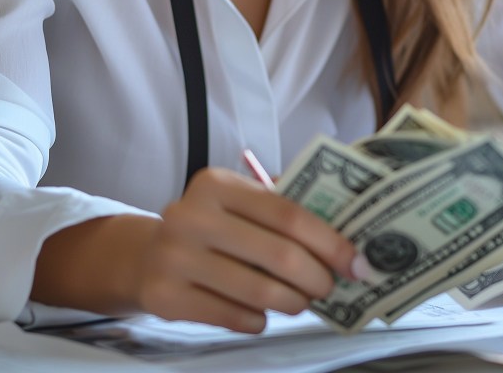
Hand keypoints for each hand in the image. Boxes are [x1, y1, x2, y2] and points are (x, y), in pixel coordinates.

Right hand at [33, 166, 363, 332]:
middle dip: (316, 277)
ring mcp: (175, 257)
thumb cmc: (210, 229)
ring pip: (258, 291)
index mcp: (215, 184)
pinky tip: (260, 313)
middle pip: (277, 254)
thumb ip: (280, 210)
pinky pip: (233, 316)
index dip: (329, 241)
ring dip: (292, 302)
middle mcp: (191, 215)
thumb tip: (347, 240)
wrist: (145, 257)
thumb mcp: (235, 204)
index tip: (357, 262)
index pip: (286, 212)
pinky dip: (258, 319)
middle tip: (330, 288)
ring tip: (299, 301)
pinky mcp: (166, 297)